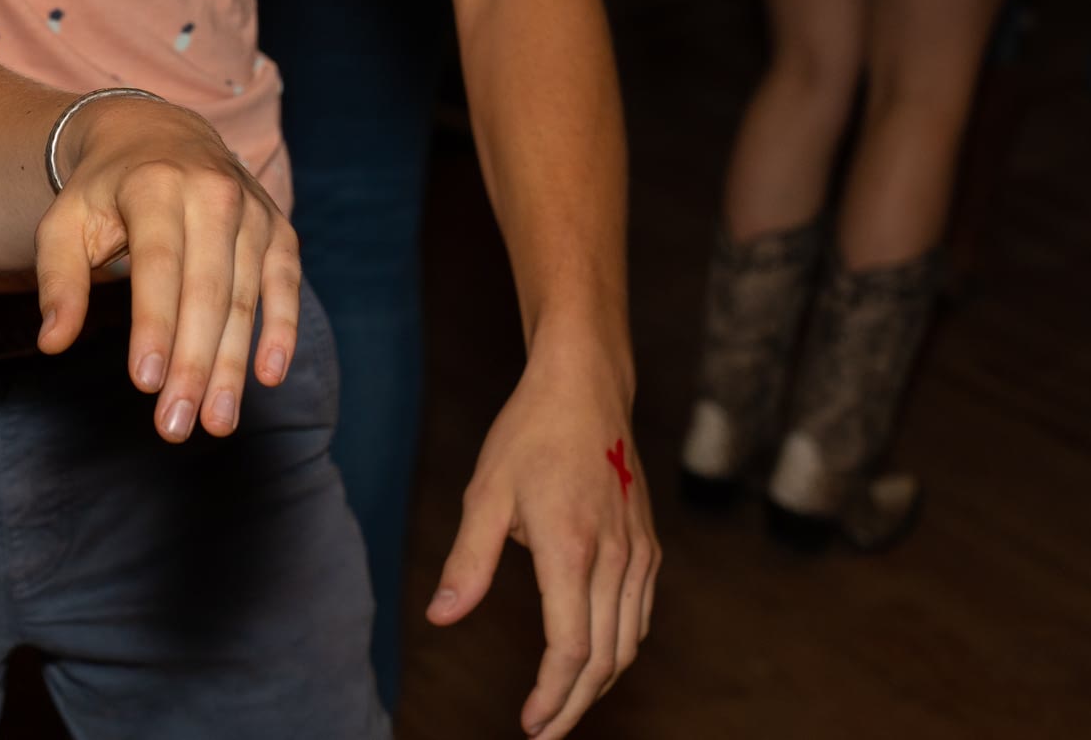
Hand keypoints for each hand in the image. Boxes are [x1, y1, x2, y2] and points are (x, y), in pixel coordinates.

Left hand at [33, 95, 302, 444]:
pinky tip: (269, 375)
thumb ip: (58, 279)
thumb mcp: (65, 221)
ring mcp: (251, 209)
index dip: (153, 325)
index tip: (145, 384)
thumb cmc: (103, 190)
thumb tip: (53, 341)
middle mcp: (212, 192)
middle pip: (205, 290)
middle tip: (175, 426)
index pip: (157, 264)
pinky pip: (284, 283)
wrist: (158, 133)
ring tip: (216, 421)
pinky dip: (281, 329)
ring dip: (232, 364)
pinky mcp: (277, 227)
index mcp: (154, 184)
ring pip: (244, 296)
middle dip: (193, 364)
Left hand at [430, 338, 656, 737]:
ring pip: (629, 642)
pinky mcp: (648, 544)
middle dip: (574, 706)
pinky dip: (621, 649)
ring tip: (565, 707)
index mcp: (572, 548)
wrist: (584, 386)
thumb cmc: (530, 434)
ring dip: (599, 683)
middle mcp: (616, 557)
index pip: (571, 648)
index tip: (528, 723)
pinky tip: (596, 658)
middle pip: (605, 658)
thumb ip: (468, 562)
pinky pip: (641, 614)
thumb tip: (442, 617)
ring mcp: (639, 552)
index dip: (552, 695)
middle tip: (543, 733)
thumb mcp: (485, 493)